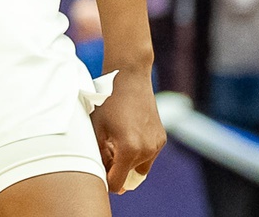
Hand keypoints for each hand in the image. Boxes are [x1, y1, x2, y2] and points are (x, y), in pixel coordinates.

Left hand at [90, 70, 164, 192]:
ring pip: (140, 169)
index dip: (106, 182)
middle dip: (116, 171)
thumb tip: (101, 175)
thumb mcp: (97, 128)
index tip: (97, 172)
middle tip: (105, 153)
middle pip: (129, 178)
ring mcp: (156, 145)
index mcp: (129, 149)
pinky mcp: (161, 138)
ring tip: (114, 144)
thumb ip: (99, 155)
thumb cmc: (108, 100)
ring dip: (128, 164)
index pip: (117, 183)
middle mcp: (146, 150)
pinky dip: (137, 154)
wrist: (129, 77)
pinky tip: (126, 136)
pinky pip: (148, 156)